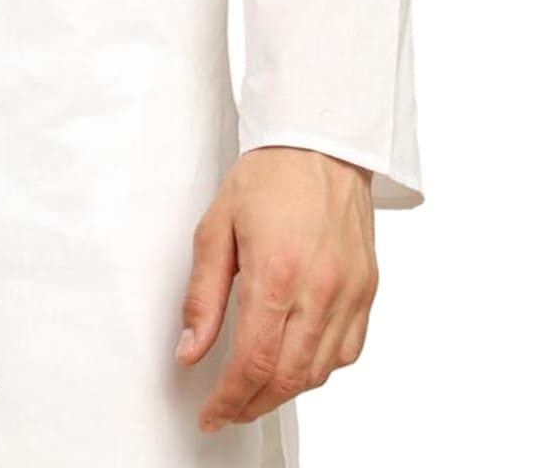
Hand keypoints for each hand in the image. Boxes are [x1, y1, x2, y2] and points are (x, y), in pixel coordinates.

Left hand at [175, 145, 378, 433]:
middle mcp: (320, 289)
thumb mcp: (216, 228)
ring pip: (319, 372)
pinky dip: (319, 369)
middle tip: (228, 408)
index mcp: (277, 273)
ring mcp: (350, 293)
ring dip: (284, 391)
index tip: (211, 414)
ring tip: (255, 390)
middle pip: (288, 378)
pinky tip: (296, 361)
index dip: (229, 400)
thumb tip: (190, 352)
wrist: (319, 144)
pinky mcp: (368, 290)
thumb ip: (203, 297)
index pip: (254, 363)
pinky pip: (347, 352)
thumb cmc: (267, 178)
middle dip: (253, 404)